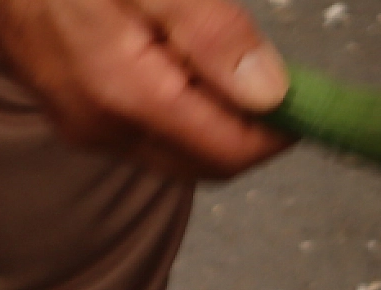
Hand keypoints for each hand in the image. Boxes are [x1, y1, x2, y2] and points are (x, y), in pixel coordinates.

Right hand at [0, 0, 293, 179]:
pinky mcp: (79, 116)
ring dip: (214, 117)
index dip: (278, 131)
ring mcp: (88, 127)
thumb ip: (212, 36)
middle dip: (249, 128)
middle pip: (211, 162)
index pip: (233, 153)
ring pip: (182, 151)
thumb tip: (272, 94)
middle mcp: (105, 129)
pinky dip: (179, 107)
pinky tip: (173, 59)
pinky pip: (149, 131)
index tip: (301, 97)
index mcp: (128, 98)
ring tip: (208, 54)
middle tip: (259, 70)